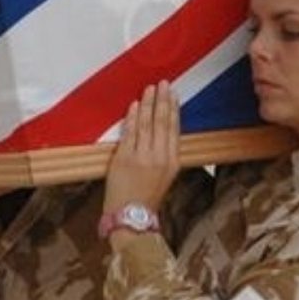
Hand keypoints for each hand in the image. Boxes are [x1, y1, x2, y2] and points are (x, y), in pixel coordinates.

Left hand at [104, 81, 180, 221]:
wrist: (131, 216)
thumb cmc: (148, 198)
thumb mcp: (166, 176)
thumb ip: (165, 154)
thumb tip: (162, 132)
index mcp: (173, 161)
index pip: (174, 128)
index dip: (173, 108)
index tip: (173, 93)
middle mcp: (160, 156)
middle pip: (162, 122)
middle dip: (162, 100)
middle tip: (163, 83)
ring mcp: (142, 157)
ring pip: (146, 124)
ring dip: (147, 104)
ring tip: (149, 89)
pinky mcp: (124, 158)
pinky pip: (129, 133)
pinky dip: (132, 118)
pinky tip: (134, 106)